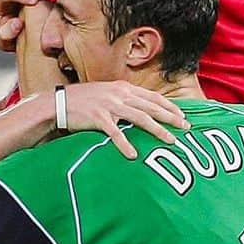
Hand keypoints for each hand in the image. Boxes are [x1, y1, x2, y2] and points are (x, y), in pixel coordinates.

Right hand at [60, 81, 187, 158]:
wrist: (58, 103)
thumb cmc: (83, 101)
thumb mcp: (107, 94)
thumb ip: (124, 99)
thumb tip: (142, 109)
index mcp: (123, 88)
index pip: (152, 96)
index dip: (169, 106)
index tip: (182, 115)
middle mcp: (119, 94)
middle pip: (151, 107)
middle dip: (170, 117)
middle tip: (185, 128)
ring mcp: (109, 105)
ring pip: (140, 118)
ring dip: (157, 130)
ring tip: (170, 140)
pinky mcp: (97, 118)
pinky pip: (115, 133)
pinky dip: (124, 144)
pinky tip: (133, 155)